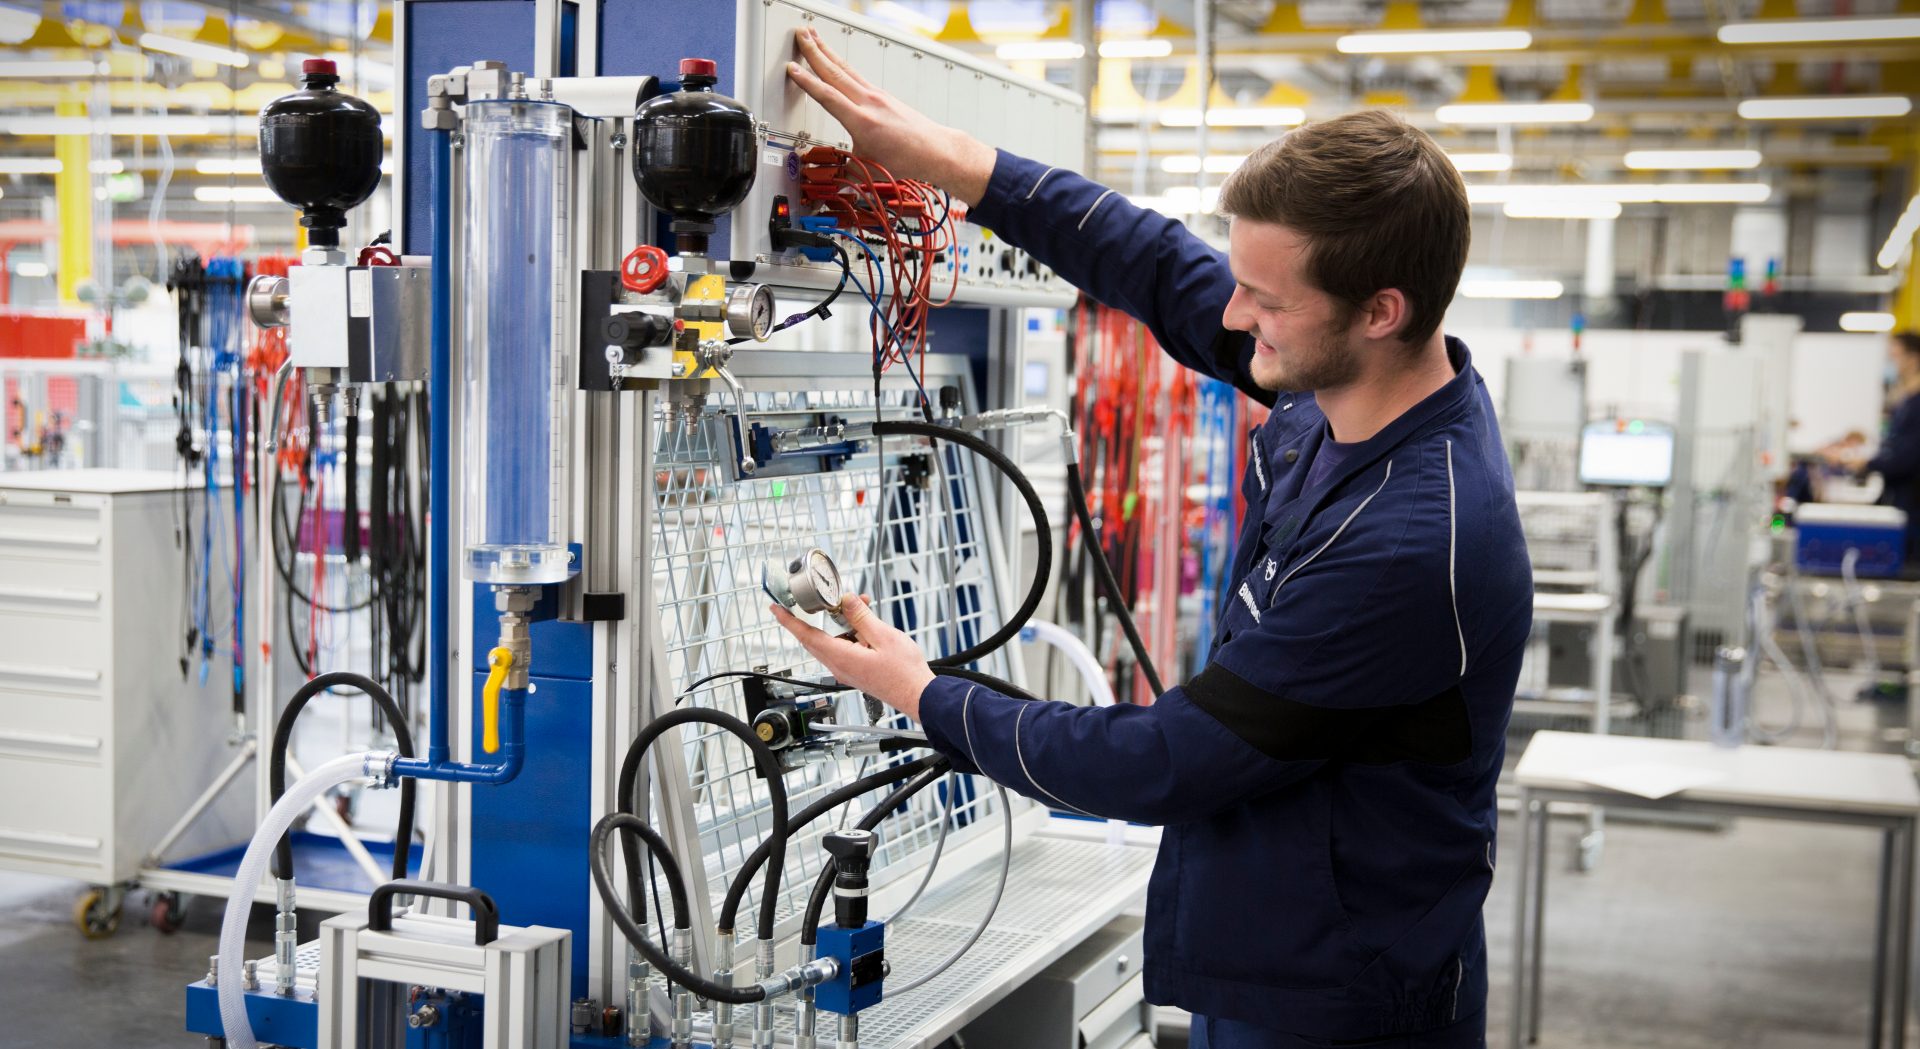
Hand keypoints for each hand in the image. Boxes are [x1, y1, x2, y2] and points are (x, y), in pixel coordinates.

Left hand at [770, 594, 936, 719]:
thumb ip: (861, 617)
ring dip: (841, 623)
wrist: (919, 696)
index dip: (789, 621)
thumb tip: (846, 600)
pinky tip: (866, 624)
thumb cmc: (904, 673)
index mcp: (842, 658)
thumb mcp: (883, 636)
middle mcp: (840, 666)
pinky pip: (845, 648)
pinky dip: (850, 633)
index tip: (776, 609)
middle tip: (820, 599)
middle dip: (818, 616)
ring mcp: (848, 670)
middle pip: (817, 638)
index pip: (806, 636)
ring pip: (833, 642)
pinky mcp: (856, 671)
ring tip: (859, 606)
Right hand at [786, 27, 997, 206]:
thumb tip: (831, 176)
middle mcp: (869, 102)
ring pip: (845, 69)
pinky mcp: (882, 95)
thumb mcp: (867, 167)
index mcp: (862, 120)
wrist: (934, 149)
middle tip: (800, 33)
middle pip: (835, 72)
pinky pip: (856, 75)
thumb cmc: (907, 158)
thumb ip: (845, 169)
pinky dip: (841, 64)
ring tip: (813, 36)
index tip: (792, 69)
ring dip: (827, 51)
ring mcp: (876, 95)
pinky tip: (836, 60)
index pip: (828, 96)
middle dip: (815, 51)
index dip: (807, 82)